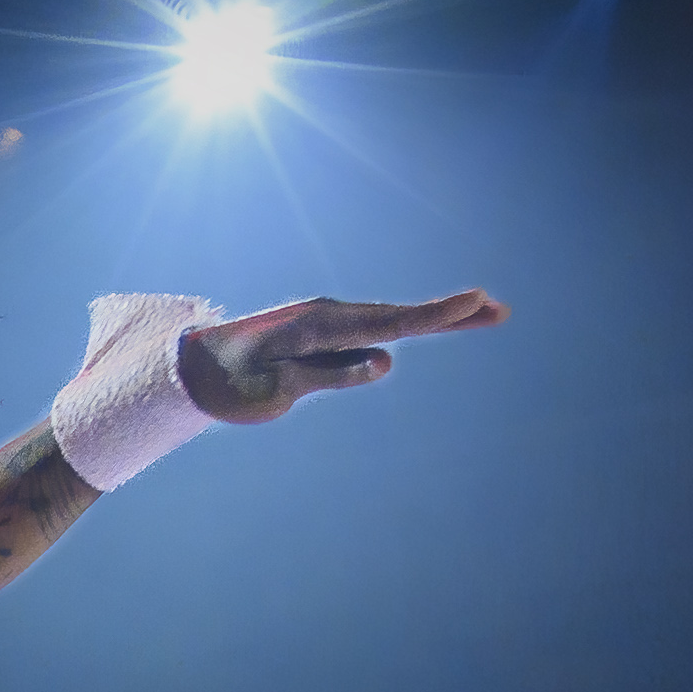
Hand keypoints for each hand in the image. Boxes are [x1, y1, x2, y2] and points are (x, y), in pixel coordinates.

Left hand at [180, 290, 505, 423]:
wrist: (192, 366)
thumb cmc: (230, 384)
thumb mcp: (277, 390)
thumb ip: (330, 375)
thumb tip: (386, 361)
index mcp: (321, 327)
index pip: (389, 323)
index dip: (435, 316)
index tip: (474, 301)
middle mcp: (330, 316)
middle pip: (402, 317)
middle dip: (452, 314)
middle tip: (500, 310)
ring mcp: (330, 321)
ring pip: (392, 321)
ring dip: (438, 318)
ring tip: (485, 313)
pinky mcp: (326, 332)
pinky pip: (375, 329)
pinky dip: (410, 325)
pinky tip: (438, 324)